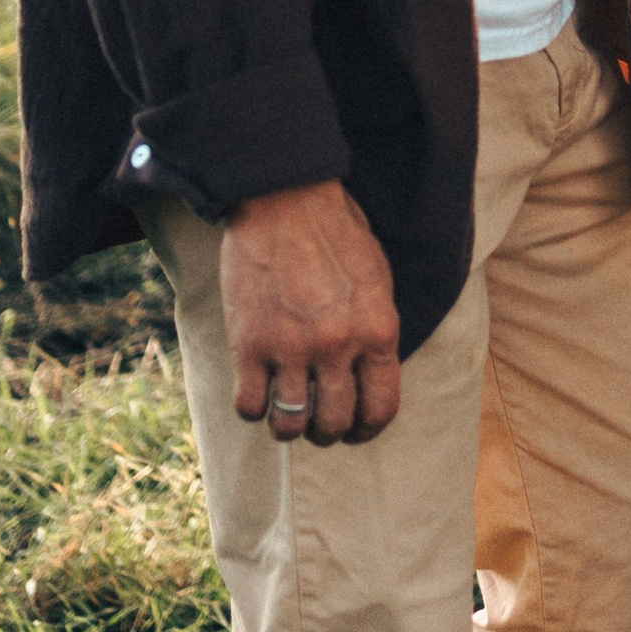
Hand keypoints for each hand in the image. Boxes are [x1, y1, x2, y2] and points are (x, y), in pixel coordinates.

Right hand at [220, 181, 401, 444]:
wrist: (283, 199)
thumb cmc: (336, 233)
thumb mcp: (376, 279)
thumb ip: (376, 330)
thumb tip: (370, 374)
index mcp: (378, 330)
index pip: (381, 408)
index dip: (368, 428)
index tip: (356, 429)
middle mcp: (338, 347)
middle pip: (334, 423)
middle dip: (328, 432)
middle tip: (318, 422)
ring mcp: (291, 348)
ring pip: (290, 425)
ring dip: (290, 427)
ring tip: (287, 412)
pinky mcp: (249, 344)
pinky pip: (250, 406)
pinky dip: (254, 409)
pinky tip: (258, 392)